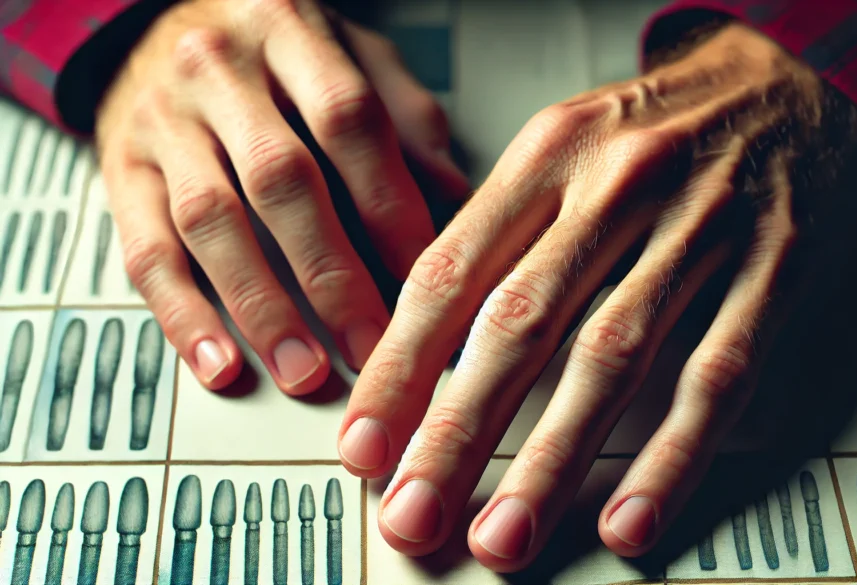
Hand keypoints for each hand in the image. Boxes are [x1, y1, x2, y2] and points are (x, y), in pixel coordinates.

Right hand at [95, 0, 467, 393]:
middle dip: (332, 274)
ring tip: (302, 367)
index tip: (423, 276)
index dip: (389, 206)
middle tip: (370, 344)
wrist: (155, 21)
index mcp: (287, 30)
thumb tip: (453, 196)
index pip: (348, 120)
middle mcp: (217, 71)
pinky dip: (183, 314)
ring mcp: (162, 121)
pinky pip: (145, 249)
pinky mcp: (121, 171)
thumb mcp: (348, 50)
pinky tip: (218, 360)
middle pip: (280, 180)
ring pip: (211, 221)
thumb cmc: (269, 46)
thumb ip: (403, 113)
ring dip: (262, 306)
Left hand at [337, 21, 856, 568]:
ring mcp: (702, 227)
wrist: (796, 78)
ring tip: (504, 536)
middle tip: (412, 513)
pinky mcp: (775, 267)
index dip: (400, 368)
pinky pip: (718, 372)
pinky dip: (672, 454)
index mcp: (551, 154)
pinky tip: (631, 515)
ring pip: (612, 357)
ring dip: (551, 461)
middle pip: (520, 324)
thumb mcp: (568, 144)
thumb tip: (430, 341)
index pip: (452, 272)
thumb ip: (503, 233)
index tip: (366, 443)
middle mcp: (619, 185)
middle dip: (455, 432)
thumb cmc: (665, 125)